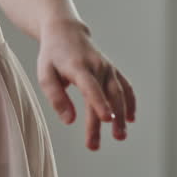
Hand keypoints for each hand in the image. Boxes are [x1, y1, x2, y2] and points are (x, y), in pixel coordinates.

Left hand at [36, 17, 135, 150]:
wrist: (66, 31)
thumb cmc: (52, 56)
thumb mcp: (45, 74)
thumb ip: (56, 97)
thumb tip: (69, 120)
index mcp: (78, 67)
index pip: (90, 87)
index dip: (99, 103)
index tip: (107, 119)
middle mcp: (97, 66)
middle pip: (106, 95)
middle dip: (106, 120)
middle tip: (97, 144)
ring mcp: (107, 68)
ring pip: (119, 93)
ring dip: (122, 115)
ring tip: (120, 136)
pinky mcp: (113, 70)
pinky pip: (125, 87)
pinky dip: (130, 102)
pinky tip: (131, 119)